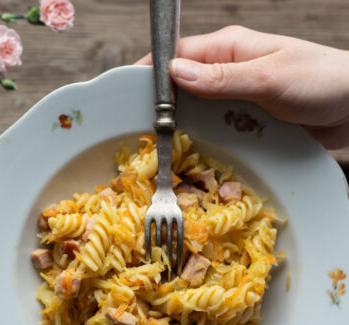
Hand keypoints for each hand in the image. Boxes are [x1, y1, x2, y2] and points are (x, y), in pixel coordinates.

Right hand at [136, 26, 348, 148]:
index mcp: (228, 47)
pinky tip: (191, 155)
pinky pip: (213, 127)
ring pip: (194, 110)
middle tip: (140, 132)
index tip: (125, 98)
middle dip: (159, 106)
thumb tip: (174, 73)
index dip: (148, 74)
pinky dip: (201, 139)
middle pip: (179, 86)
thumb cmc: (321, 81)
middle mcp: (226, 70)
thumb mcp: (269, 77)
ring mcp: (234, 96)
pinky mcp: (244, 119)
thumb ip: (222, 77)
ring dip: (180, 127)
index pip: (175, 55)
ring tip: (160, 149)